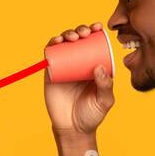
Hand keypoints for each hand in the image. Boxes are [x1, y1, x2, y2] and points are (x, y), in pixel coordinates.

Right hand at [43, 22, 114, 136]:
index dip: (95, 31)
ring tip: (72, 37)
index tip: (97, 27)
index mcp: (94, 65)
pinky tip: (56, 41)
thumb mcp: (104, 100)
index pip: (94, 43)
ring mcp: (64, 67)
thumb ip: (105, 86)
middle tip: (84, 34)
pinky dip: (51, 45)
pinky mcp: (51, 73)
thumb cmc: (92, 115)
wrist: (72, 128)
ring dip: (66, 34)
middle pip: (78, 39)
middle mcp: (79, 63)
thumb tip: (99, 67)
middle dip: (81, 30)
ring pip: (63, 44)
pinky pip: (49, 56)